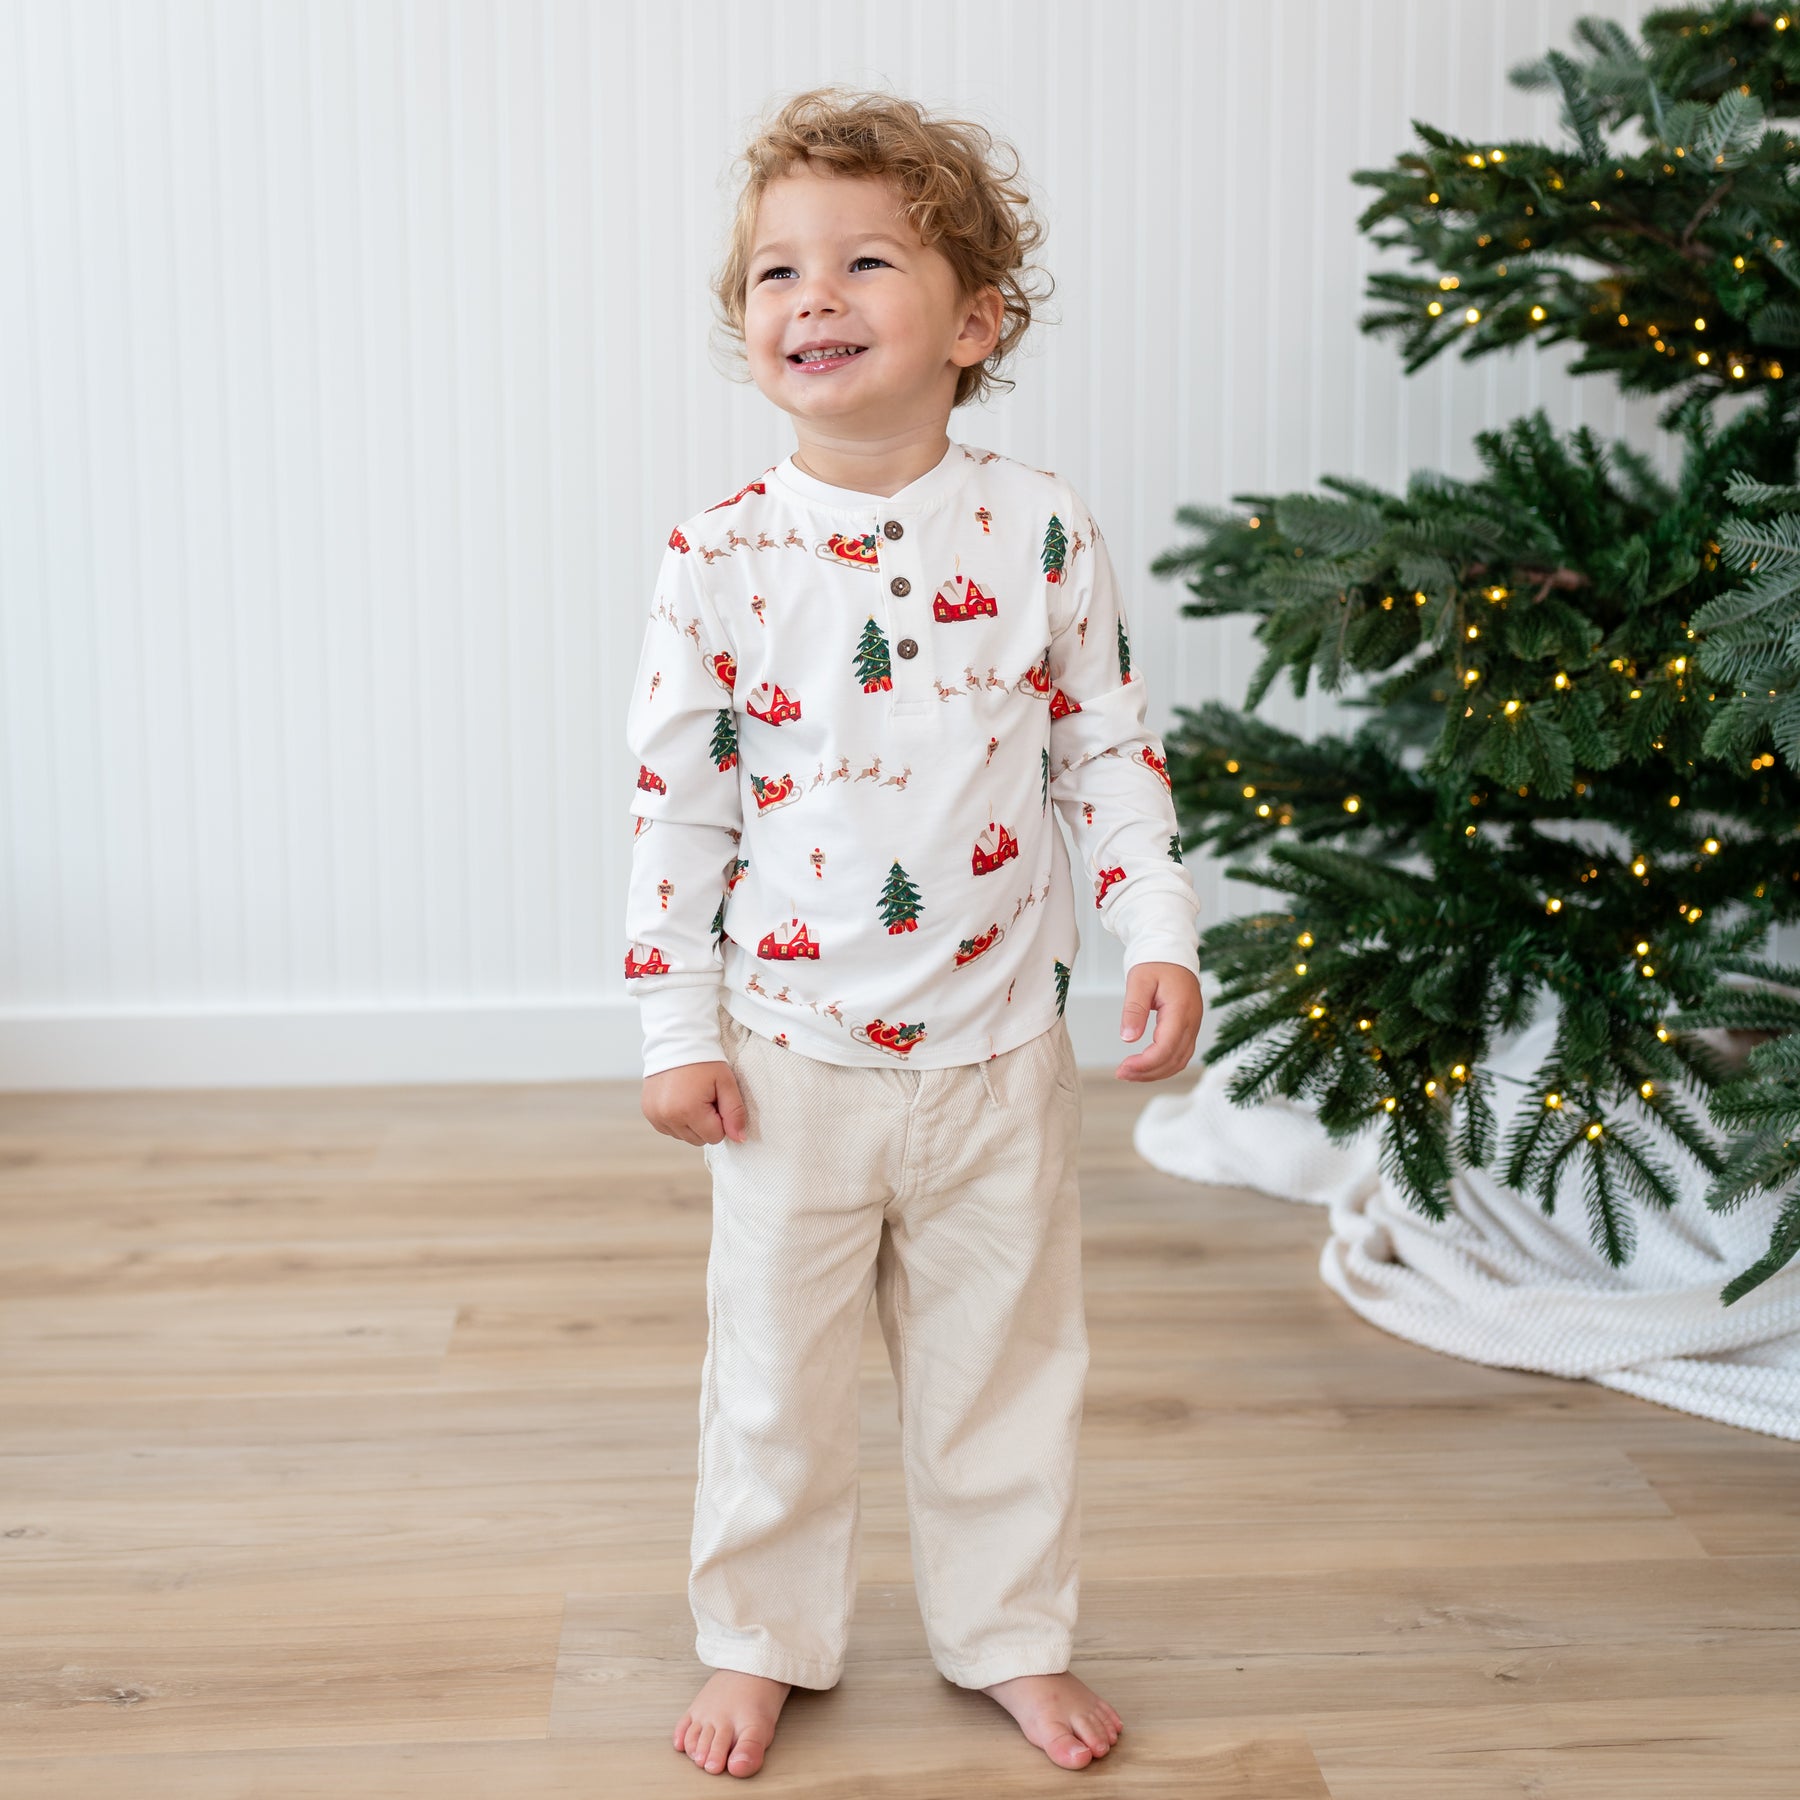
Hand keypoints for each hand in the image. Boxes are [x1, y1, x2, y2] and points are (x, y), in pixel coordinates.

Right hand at [642, 1057, 749, 1146]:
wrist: (677, 1041)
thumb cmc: (705, 1061)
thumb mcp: (726, 1083)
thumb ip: (735, 1113)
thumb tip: (739, 1139)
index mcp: (689, 1111)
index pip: (715, 1136)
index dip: (720, 1119)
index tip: (716, 1099)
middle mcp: (668, 1117)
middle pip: (698, 1139)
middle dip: (706, 1122)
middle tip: (704, 1096)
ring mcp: (655, 1116)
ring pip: (683, 1136)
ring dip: (691, 1122)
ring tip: (691, 1096)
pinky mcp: (648, 1112)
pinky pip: (669, 1129)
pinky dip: (677, 1119)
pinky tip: (679, 1099)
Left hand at [1116, 962, 1203, 1081]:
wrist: (1172, 952)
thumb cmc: (1156, 963)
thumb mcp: (1139, 981)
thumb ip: (1134, 1010)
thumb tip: (1128, 1038)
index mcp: (1180, 1010)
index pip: (1166, 1047)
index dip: (1145, 1063)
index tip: (1123, 1068)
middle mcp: (1192, 1021)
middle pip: (1174, 1060)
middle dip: (1147, 1072)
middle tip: (1122, 1074)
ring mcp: (1194, 1026)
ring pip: (1179, 1061)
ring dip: (1156, 1072)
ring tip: (1130, 1073)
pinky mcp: (1190, 1027)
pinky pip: (1181, 1054)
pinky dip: (1164, 1065)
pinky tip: (1145, 1066)